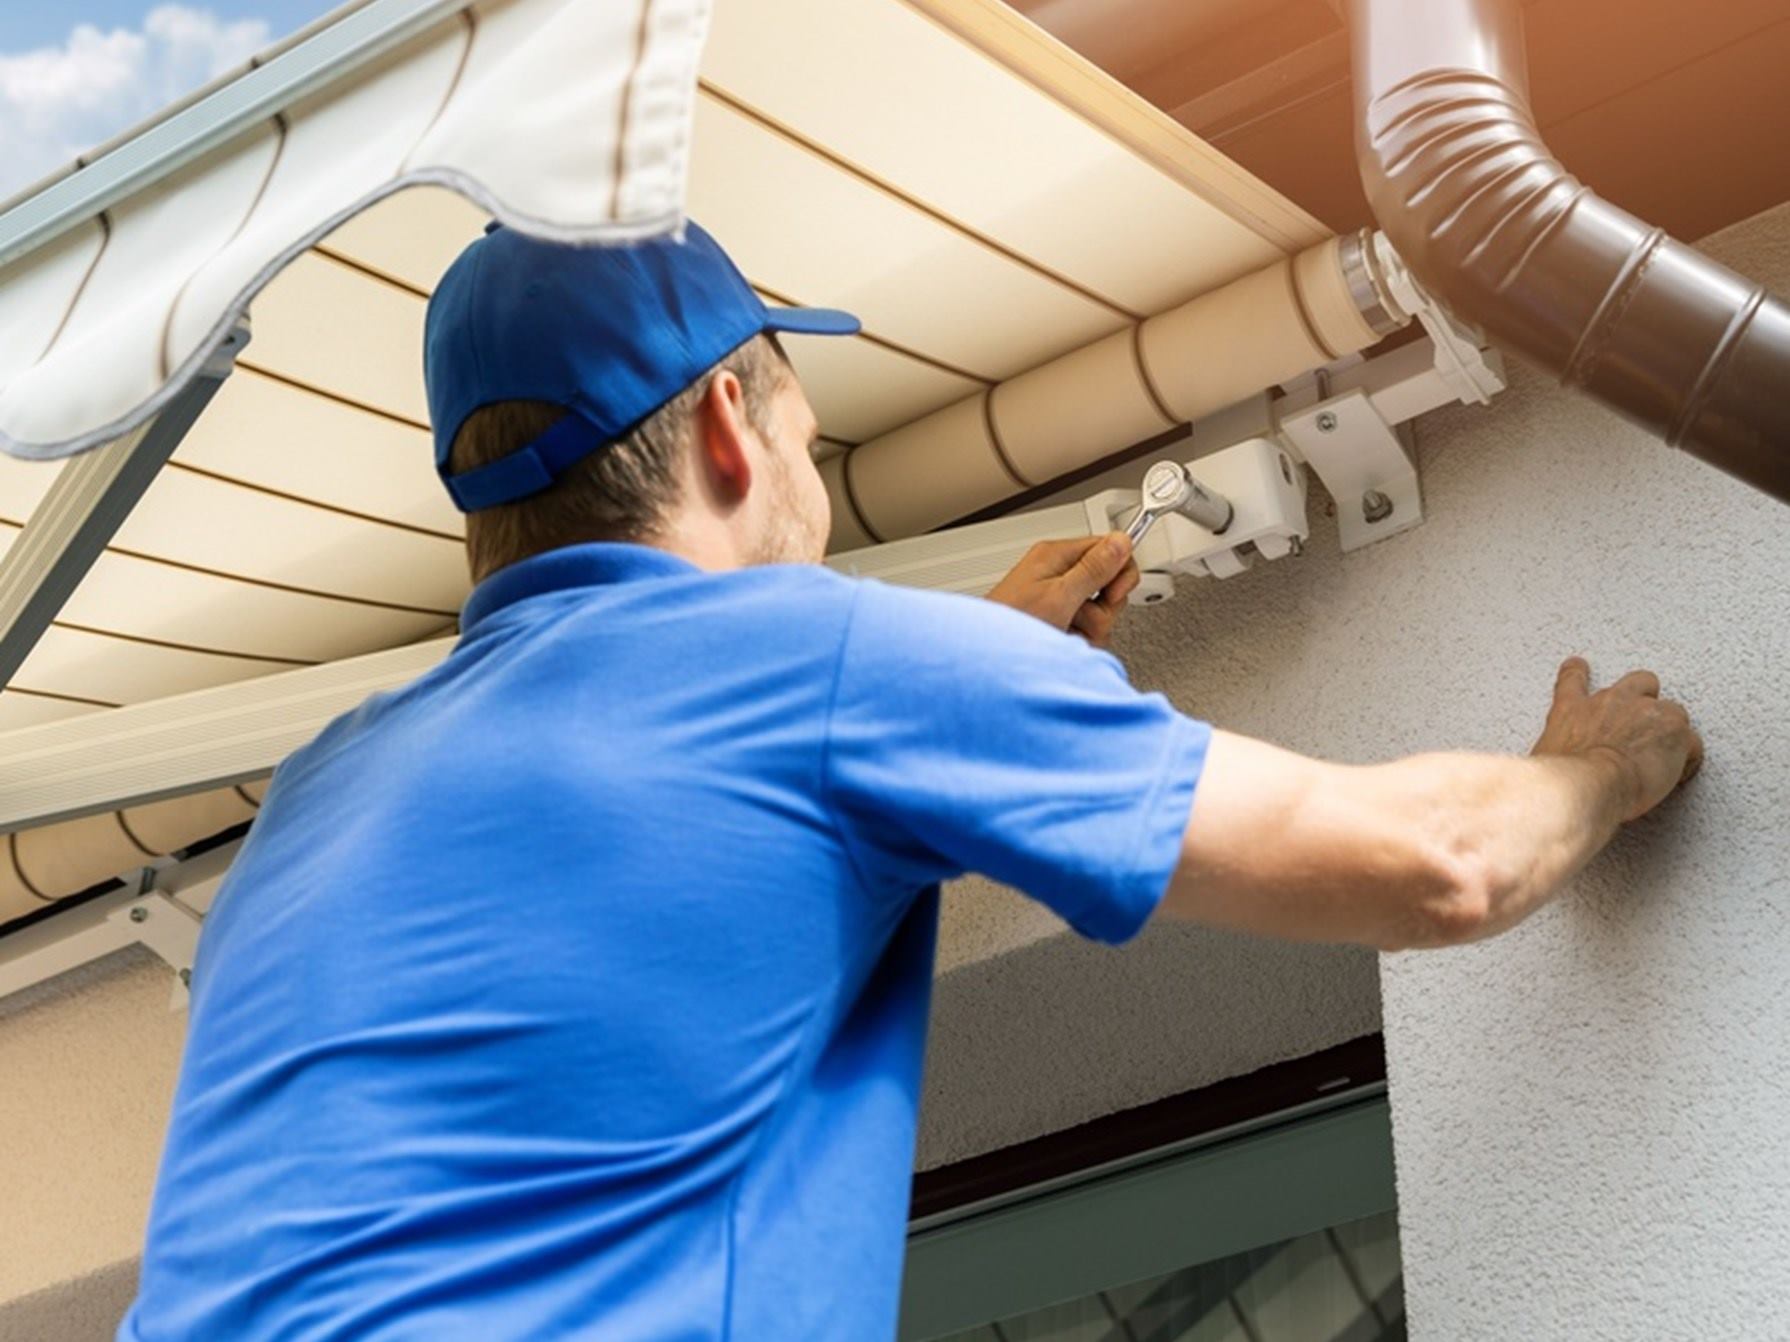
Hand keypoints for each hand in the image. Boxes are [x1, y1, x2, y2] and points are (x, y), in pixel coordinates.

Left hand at [984, 533, 1139, 647]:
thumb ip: (1093, 569)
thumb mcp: (1059, 596)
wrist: (989, 658)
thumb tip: (1121, 540)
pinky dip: (1081, 640)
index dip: (1119, 572)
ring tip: (1066, 631)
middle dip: (1102, 607)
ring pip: (1101, 610)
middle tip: (1080, 615)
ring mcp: (1059, 599)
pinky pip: (1088, 628)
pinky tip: (1063, 642)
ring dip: (1090, 628)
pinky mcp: (1059, 620)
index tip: (1110, 594)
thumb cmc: (1011, 624)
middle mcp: (1059, 573)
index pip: (1110, 548)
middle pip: (1109, 583)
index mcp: (1057, 555)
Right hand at [1531, 656, 1703, 822]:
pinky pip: (1692, 742)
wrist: (1586, 783)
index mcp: (1571, 710)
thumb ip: (1555, 758)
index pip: (1572, 680)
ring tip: (1668, 751)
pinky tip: (1683, 772)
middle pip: (1637, 682)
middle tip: (1643, 721)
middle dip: (1643, 697)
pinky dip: (1689, 758)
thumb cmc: (1562, 778)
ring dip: (1670, 728)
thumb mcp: (1544, 762)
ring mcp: (1644, 712)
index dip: (1577, 673)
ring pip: (1672, 709)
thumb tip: (1552, 773)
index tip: (1578, 667)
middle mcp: (1608, 702)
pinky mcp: (1673, 730)